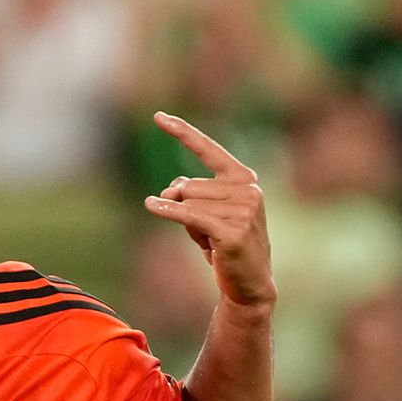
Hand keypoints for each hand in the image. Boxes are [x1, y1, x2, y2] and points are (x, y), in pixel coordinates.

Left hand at [144, 112, 273, 310]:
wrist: (249, 284)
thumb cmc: (226, 245)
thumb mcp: (208, 213)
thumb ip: (190, 192)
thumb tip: (170, 189)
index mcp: (244, 179)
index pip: (209, 150)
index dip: (182, 132)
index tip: (157, 116)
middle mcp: (248, 190)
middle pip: (190, 185)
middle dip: (182, 205)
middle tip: (201, 231)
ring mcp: (242, 210)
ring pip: (188, 203)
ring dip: (186, 223)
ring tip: (208, 241)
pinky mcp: (231, 231)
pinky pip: (188, 215)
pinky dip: (168, 212)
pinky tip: (152, 207)